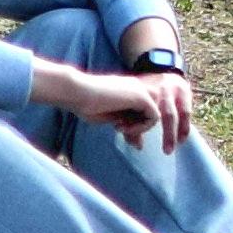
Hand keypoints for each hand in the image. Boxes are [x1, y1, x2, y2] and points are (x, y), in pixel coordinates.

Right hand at [59, 63, 196, 148]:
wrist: (77, 92)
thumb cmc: (86, 105)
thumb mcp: (110, 119)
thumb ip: (126, 128)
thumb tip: (140, 145)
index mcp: (129, 90)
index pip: (143, 111)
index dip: (136, 128)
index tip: (124, 136)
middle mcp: (138, 88)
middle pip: (151, 114)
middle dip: (141, 130)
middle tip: (132, 142)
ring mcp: (142, 91)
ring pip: (156, 116)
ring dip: (140, 129)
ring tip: (121, 130)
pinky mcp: (142, 97)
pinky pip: (154, 118)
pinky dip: (141, 127)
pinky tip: (123, 127)